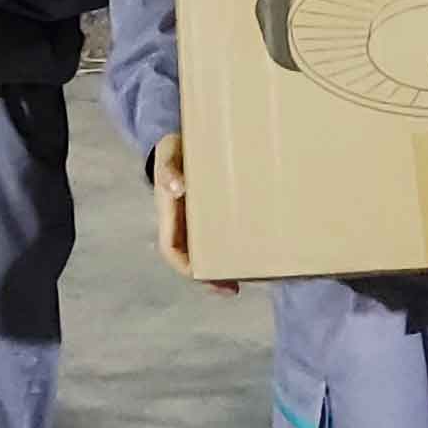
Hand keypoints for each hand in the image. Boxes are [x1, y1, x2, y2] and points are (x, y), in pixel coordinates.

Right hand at [151, 133, 236, 294]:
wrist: (187, 140)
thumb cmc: (175, 148)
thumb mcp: (168, 153)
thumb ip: (168, 169)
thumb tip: (177, 187)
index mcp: (169, 215)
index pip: (171, 250)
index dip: (185, 267)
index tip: (201, 276)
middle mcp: (184, 224)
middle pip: (194, 259)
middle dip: (212, 276)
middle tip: (233, 288)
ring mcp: (201, 221)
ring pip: (211, 251)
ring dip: (227, 266)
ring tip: (252, 276)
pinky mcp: (218, 213)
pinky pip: (226, 234)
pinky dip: (239, 244)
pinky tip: (260, 248)